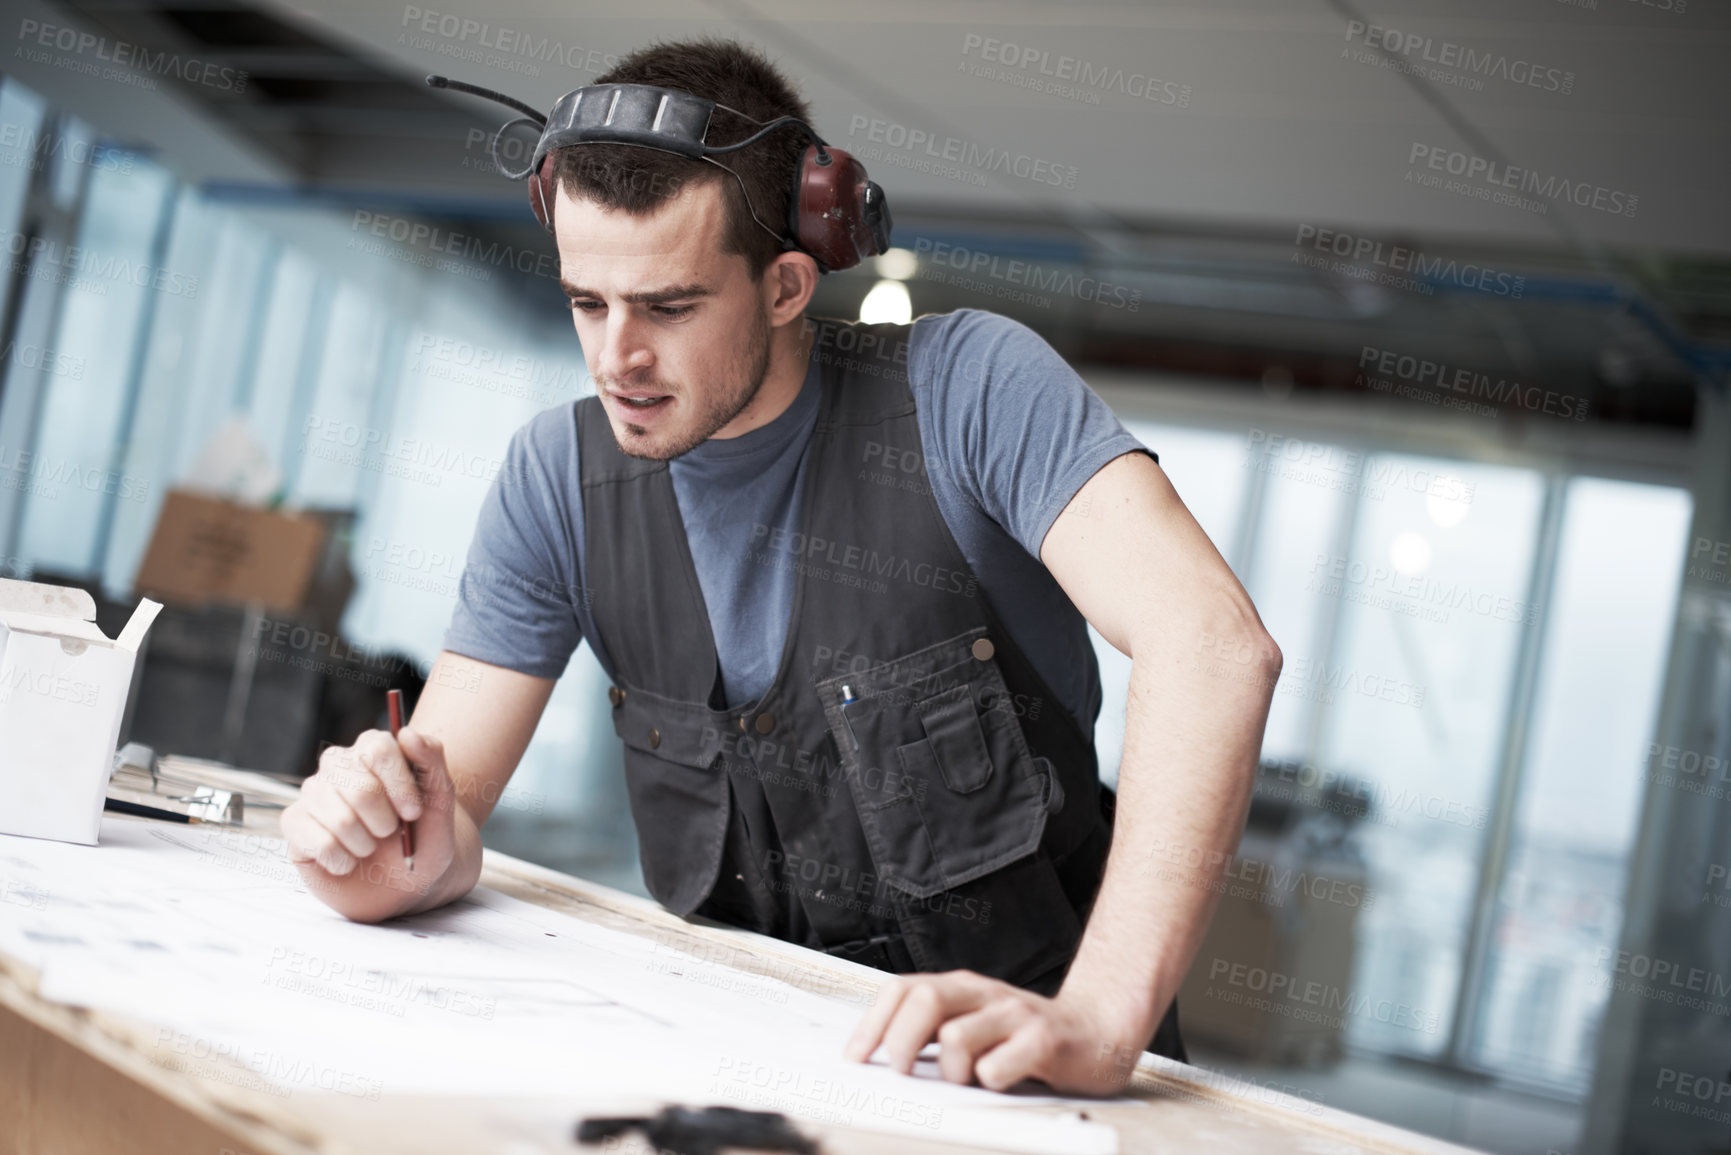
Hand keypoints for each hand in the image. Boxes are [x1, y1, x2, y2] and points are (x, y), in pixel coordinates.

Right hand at [281, 727, 455, 898]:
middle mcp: (338, 764)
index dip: (399, 785)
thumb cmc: (422, 837)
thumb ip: (432, 760)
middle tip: (391, 833)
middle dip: (385, 822)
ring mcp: (312, 792)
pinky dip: (344, 861)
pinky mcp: (294, 823)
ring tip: (370, 846)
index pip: (378, 748)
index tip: (414, 813)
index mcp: (373, 748)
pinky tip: (348, 861)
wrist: (403, 880)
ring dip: (366, 845)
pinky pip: (320, 844)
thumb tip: (407, 733)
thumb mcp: (441, 801)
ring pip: (341, 820)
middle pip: (360, 788)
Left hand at [841, 970, 1147, 1094]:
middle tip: (901, 1072)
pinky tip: (1001, 1082)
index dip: (872, 1023)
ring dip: (949, 1070)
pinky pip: (999, 1066)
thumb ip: (936, 1032)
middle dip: (899, 1041)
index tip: (855, 1057)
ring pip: (956, 1036)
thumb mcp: (976, 1022)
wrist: (1099, 1029)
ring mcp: (1014, 1014)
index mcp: (961, 988)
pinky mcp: (1043, 1040)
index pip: (902, 990)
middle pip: (924, 1000)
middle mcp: (984, 994)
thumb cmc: (1026, 1034)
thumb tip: (881, 1058)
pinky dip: (989, 1081)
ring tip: (965, 1080)